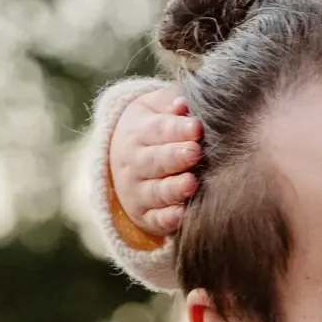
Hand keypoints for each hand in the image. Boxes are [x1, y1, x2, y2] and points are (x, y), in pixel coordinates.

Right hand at [109, 87, 202, 239]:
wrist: (124, 158)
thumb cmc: (155, 127)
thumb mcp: (156, 107)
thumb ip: (170, 102)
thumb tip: (183, 103)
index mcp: (138, 132)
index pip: (158, 130)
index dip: (177, 129)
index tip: (197, 127)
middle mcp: (134, 163)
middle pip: (154, 161)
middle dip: (175, 157)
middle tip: (195, 153)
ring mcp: (138, 191)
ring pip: (155, 192)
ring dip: (173, 189)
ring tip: (191, 183)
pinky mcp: (145, 216)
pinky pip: (156, 220)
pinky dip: (168, 220)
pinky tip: (183, 215)